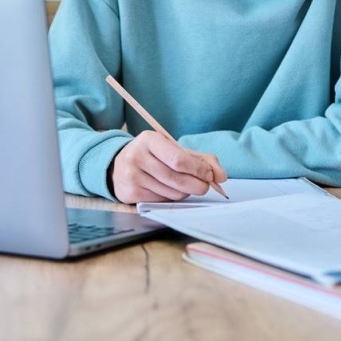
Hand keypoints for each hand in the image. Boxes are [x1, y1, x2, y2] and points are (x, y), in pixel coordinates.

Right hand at [109, 130, 227, 203]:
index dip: (198, 169)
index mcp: (149, 140)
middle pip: (176, 178)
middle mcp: (137, 157)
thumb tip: (221, 176)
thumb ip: (200, 159)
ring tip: (184, 185)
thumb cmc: (153, 155)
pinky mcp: (130, 193)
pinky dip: (171, 198)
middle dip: (197, 184)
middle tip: (205, 186)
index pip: (178, 159)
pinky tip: (168, 190)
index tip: (210, 175)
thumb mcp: (173, 149)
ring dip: (185, 192)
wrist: (118, 165)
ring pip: (171, 192)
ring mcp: (131, 176)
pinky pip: (161, 201)